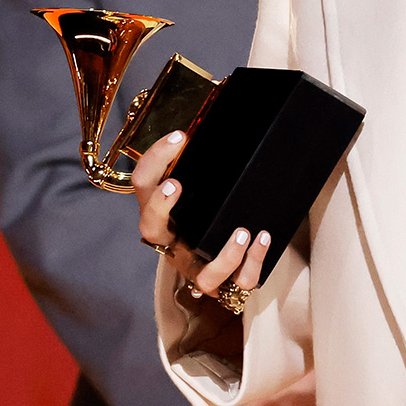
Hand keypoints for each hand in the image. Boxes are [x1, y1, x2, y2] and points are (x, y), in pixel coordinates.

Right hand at [134, 131, 273, 308]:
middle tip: (174, 184)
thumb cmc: (207, 215)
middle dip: (159, 206)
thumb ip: (199, 167)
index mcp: (161, 213)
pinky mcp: (223, 284)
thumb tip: (218, 122)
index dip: (155, 159)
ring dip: (224, 255)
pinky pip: (238, 282)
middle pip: (151, 228)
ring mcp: (197, 267)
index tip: (179, 136)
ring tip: (242, 231)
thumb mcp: (199, 192)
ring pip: (202, 276)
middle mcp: (172, 242)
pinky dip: (253, 263)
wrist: (223, 264)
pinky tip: (263, 238)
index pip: (143, 183)